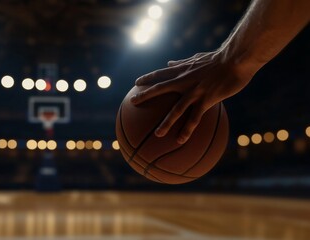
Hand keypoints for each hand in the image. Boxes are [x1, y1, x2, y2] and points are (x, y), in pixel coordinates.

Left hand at [130, 50, 254, 143]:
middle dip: (144, 95)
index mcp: (183, 70)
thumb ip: (182, 62)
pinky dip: (187, 130)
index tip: (136, 82)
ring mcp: (194, 91)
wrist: (236, 59)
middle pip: (159, 89)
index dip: (148, 77)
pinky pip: (195, 118)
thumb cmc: (220, 58)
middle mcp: (184, 81)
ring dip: (165, 122)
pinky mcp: (206, 100)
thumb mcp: (197, 58)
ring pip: (176, 109)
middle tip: (132, 102)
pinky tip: (181, 140)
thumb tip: (170, 63)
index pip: (161, 73)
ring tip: (157, 134)